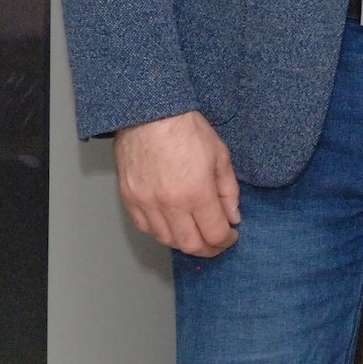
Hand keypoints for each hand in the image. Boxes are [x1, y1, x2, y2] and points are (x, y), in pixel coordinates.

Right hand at [114, 110, 241, 256]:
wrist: (149, 115)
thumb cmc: (187, 130)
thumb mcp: (221, 156)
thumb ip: (228, 191)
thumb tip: (233, 216)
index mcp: (197, 192)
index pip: (214, 233)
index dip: (227, 240)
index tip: (232, 236)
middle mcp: (170, 204)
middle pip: (190, 244)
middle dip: (208, 249)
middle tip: (217, 243)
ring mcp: (146, 204)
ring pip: (166, 240)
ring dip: (185, 242)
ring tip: (197, 234)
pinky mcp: (129, 200)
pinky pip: (145, 228)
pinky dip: (162, 232)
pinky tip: (173, 225)